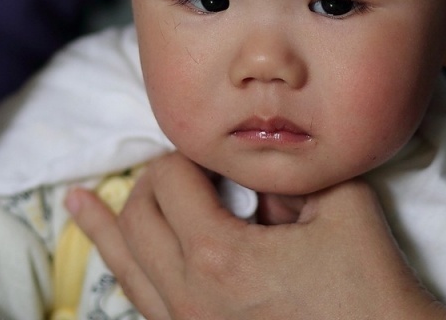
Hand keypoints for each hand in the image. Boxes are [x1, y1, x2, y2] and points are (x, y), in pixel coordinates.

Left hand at [67, 152, 443, 319]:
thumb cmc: (367, 280)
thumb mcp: (338, 203)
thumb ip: (290, 172)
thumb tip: (251, 164)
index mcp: (219, 255)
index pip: (169, 181)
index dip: (185, 152)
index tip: (211, 146)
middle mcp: (189, 295)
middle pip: (138, 218)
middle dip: (152, 180)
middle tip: (182, 165)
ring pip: (125, 266)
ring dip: (106, 226)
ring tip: (79, 203)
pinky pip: (142, 300)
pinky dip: (123, 268)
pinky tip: (114, 254)